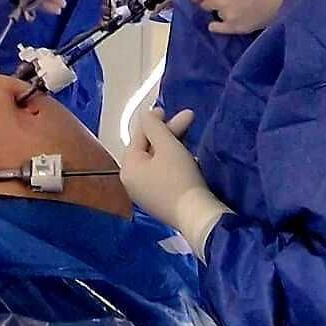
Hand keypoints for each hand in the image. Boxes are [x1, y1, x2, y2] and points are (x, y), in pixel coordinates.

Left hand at [121, 108, 230, 260]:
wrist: (196, 216)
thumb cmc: (179, 177)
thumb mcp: (167, 145)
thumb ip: (154, 126)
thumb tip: (145, 115)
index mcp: (129, 168)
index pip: (139, 136)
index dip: (154, 120)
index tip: (166, 109)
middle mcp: (132, 182)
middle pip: (148, 149)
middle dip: (168, 133)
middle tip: (188, 118)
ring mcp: (145, 194)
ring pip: (157, 162)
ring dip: (173, 146)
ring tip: (189, 136)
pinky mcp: (159, 202)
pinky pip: (163, 175)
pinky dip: (174, 163)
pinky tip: (188, 158)